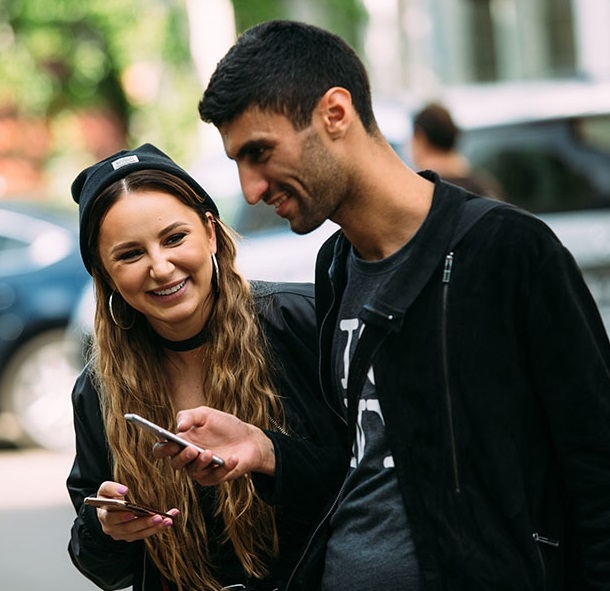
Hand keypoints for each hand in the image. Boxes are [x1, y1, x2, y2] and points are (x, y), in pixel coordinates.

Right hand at [93, 481, 178, 541]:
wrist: (108, 509)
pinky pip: (146, 534)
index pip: (111, 518)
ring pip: (139, 533)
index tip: (131, 513)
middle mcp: (112, 529)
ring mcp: (123, 534)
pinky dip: (158, 528)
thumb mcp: (105, 490)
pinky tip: (169, 520)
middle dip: (144, 523)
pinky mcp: (133, 536)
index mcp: (104, 517)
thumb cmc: (108, 497)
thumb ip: (111, 488)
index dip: (121, 517)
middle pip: (128, 528)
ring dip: (155, 527)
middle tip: (158, 517)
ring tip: (168, 520)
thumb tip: (124, 490)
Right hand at [152, 406, 275, 485]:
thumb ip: (189, 416)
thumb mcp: (206, 415)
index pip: (162, 450)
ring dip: (201, 463)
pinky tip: (232, 458)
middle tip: (192, 449)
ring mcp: (201, 470)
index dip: (162, 449)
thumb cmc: (225, 426)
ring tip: (210, 453)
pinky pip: (214, 477)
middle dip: (182, 457)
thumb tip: (179, 427)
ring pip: (193, 472)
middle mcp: (188, 458)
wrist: (249, 438)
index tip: (171, 443)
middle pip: (175, 463)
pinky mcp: (214, 478)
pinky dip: (224, 467)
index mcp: (181, 442)